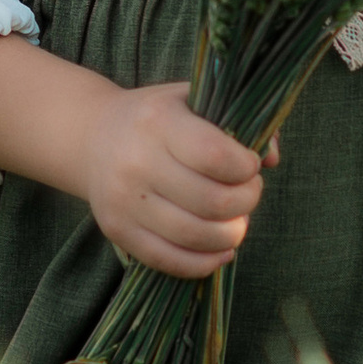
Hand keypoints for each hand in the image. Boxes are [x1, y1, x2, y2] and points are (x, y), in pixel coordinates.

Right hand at [82, 79, 267, 277]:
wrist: (92, 136)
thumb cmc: (157, 118)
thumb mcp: (192, 101)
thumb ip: (237, 120)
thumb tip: (270, 157)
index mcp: (157, 121)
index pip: (214, 156)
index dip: (246, 167)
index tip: (250, 165)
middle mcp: (136, 162)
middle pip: (211, 201)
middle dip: (246, 201)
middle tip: (248, 193)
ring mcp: (123, 200)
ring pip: (194, 236)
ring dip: (231, 235)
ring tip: (237, 222)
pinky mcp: (117, 230)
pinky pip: (169, 260)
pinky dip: (205, 262)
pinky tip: (221, 250)